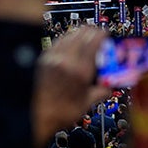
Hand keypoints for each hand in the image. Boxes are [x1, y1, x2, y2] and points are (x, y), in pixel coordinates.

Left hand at [31, 27, 109, 145]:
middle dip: (91, 32)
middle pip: (81, 36)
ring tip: (84, 35)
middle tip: (97, 33)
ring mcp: (53, 59)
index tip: (105, 33)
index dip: (101, 35)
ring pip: (68, 37)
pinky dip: (66, 39)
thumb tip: (110, 86)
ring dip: (78, 34)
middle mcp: (66, 61)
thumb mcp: (87, 103)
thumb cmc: (61, 112)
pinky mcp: (43, 60)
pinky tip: (69, 42)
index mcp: (80, 71)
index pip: (93, 43)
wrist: (38, 115)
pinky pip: (57, 43)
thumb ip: (101, 91)